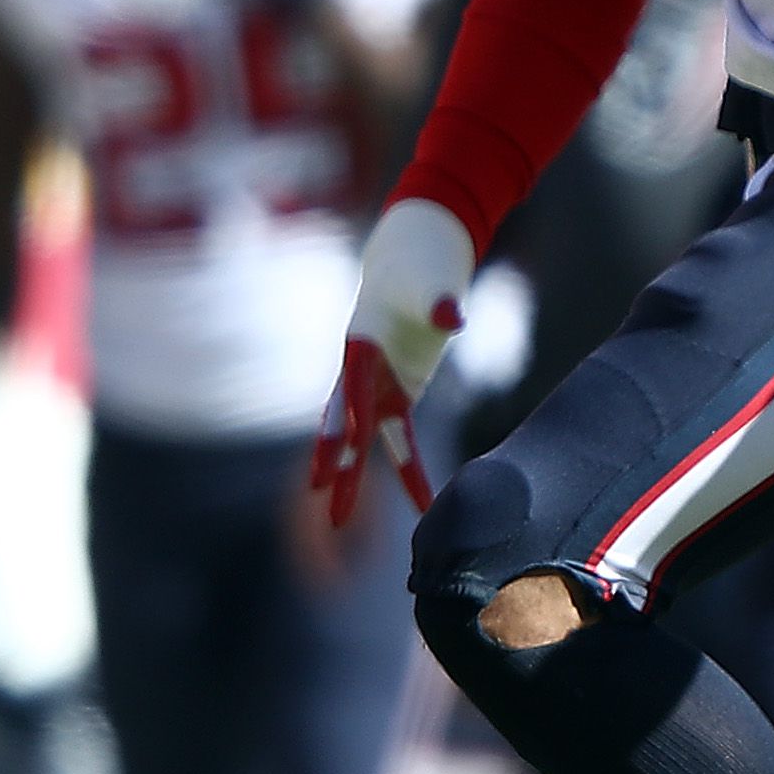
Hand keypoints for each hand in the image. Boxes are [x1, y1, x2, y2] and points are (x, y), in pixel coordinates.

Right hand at [312, 197, 471, 523]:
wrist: (418, 255)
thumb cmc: (421, 264)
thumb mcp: (432, 280)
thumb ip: (441, 302)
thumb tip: (452, 318)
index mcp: (360, 340)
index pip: (349, 385)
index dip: (340, 418)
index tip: (332, 450)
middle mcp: (361, 368)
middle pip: (343, 419)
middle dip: (333, 459)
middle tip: (320, 497)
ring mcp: (378, 382)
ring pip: (364, 437)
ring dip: (358, 475)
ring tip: (338, 519)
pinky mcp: (400, 389)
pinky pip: (401, 435)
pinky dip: (409, 466)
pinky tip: (421, 499)